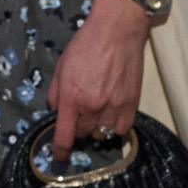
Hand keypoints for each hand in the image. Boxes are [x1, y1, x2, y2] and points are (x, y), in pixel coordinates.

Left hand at [47, 0, 148, 157]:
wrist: (116, 31)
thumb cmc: (85, 45)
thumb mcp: (61, 67)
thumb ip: (55, 94)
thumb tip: (57, 113)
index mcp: (72, 98)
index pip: (64, 136)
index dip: (60, 150)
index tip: (59, 156)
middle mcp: (93, 107)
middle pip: (82, 134)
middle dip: (77, 128)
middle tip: (78, 113)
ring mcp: (114, 107)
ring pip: (101, 134)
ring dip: (95, 128)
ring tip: (95, 111)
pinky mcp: (131, 105)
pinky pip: (121, 130)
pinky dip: (114, 127)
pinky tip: (110, 114)